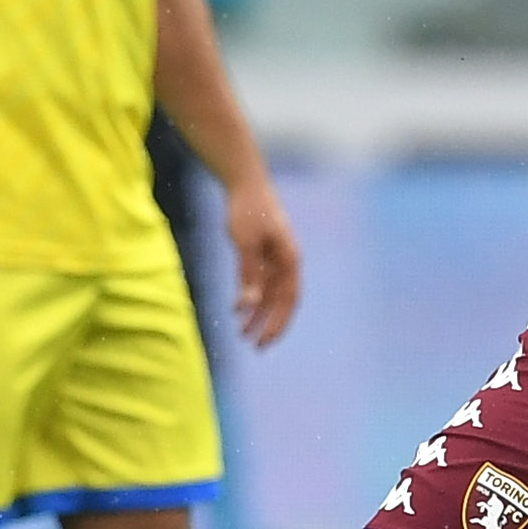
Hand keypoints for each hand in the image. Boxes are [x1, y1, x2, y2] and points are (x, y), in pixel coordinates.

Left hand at [224, 176, 300, 348]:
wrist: (245, 181)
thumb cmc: (247, 209)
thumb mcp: (246, 243)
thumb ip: (249, 275)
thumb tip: (250, 305)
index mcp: (290, 260)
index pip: (288, 300)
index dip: (278, 323)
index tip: (264, 342)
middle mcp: (286, 262)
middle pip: (281, 301)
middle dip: (269, 324)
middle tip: (256, 347)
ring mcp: (276, 258)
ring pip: (269, 294)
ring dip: (257, 314)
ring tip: (242, 333)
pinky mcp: (263, 253)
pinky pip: (259, 282)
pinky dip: (250, 297)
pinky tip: (237, 309)